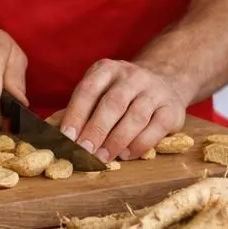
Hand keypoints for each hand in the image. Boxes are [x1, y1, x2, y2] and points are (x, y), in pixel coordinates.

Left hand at [59, 59, 186, 163]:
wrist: (166, 80)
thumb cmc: (122, 93)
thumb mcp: (101, 90)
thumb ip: (81, 109)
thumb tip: (55, 135)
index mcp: (107, 70)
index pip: (88, 90)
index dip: (76, 114)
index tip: (66, 137)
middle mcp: (132, 76)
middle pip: (112, 103)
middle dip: (96, 130)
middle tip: (84, 152)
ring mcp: (154, 91)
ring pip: (135, 117)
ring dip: (116, 141)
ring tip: (103, 158)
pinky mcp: (172, 108)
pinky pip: (155, 129)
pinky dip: (139, 144)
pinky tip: (127, 154)